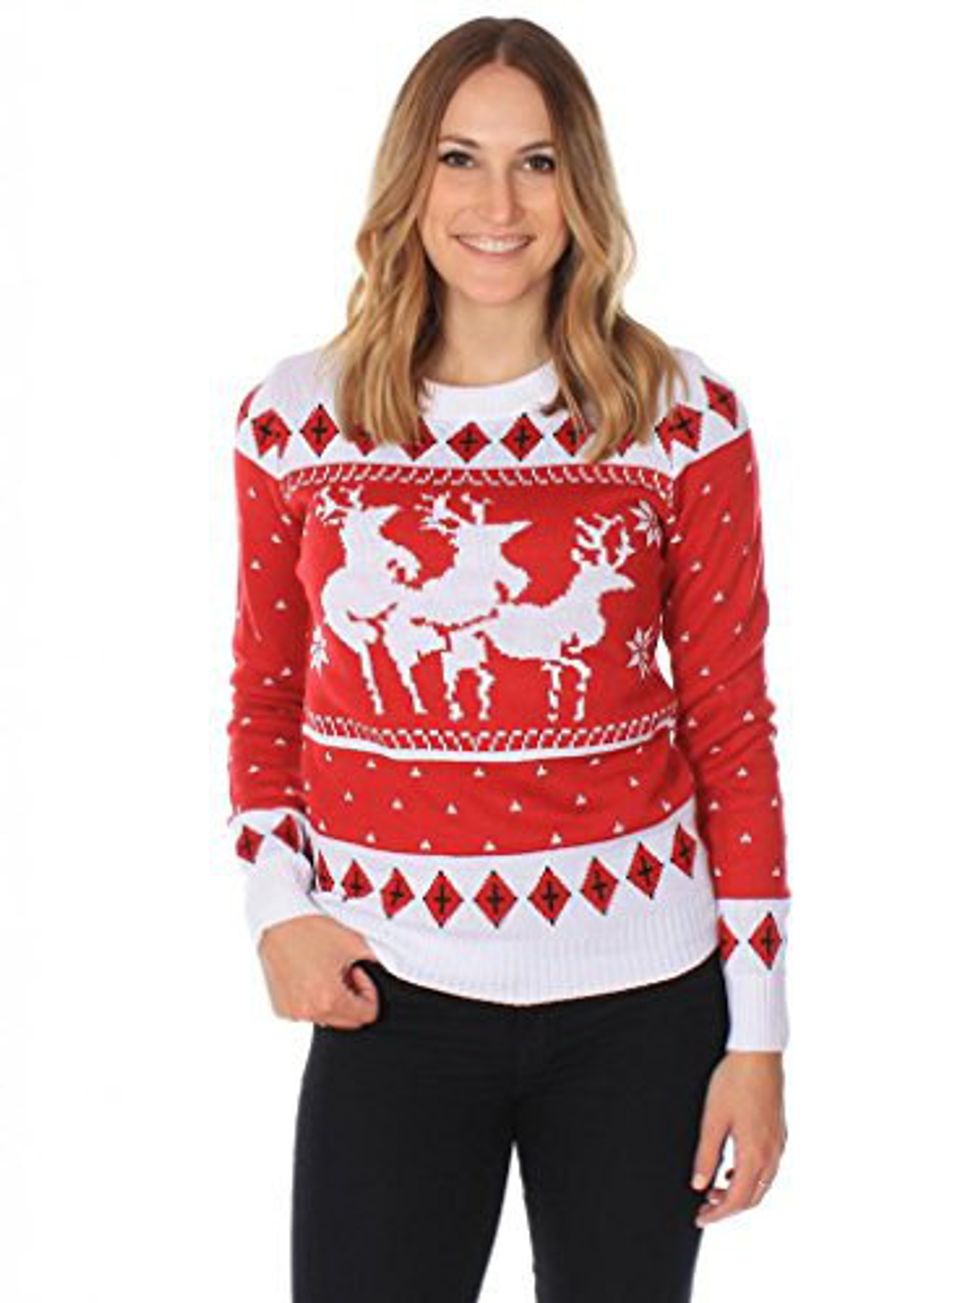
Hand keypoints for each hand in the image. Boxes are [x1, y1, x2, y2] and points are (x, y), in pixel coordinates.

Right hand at [257, 914, 381, 1028]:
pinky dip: (313, 1000)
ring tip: (324, 970)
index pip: (367, 1015)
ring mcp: (292, 1012)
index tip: (358, 971)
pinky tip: (308, 975)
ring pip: (328, 1018)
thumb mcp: (355, 944)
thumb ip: (377, 965)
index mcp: (330, 1000)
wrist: (278, 920)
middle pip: (348, 1021)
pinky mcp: (280, 1009)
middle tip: (342, 970)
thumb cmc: (313, 929)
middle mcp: (309, 1012)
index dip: (369, 992)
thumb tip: (388, 974)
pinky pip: (307, 1012)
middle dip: (352, 998)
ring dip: (333, 1000)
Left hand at [689, 1051, 787, 1226]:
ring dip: (740, 1192)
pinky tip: (733, 1167)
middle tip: (705, 1207)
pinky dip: (751, 1176)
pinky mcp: (779, 1132)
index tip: (700, 1218)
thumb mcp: (713, 1119)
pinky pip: (768, 1167)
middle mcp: (772, 1153)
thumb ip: (706, 1154)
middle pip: (753, 1197)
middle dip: (728, 1207)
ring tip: (715, 1188)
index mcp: (755, 1153)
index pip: (738, 1199)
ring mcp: (779, 1143)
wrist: (759, 1053)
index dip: (718, 1214)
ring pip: (762, 1183)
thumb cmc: (735, 1080)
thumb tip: (699, 1183)